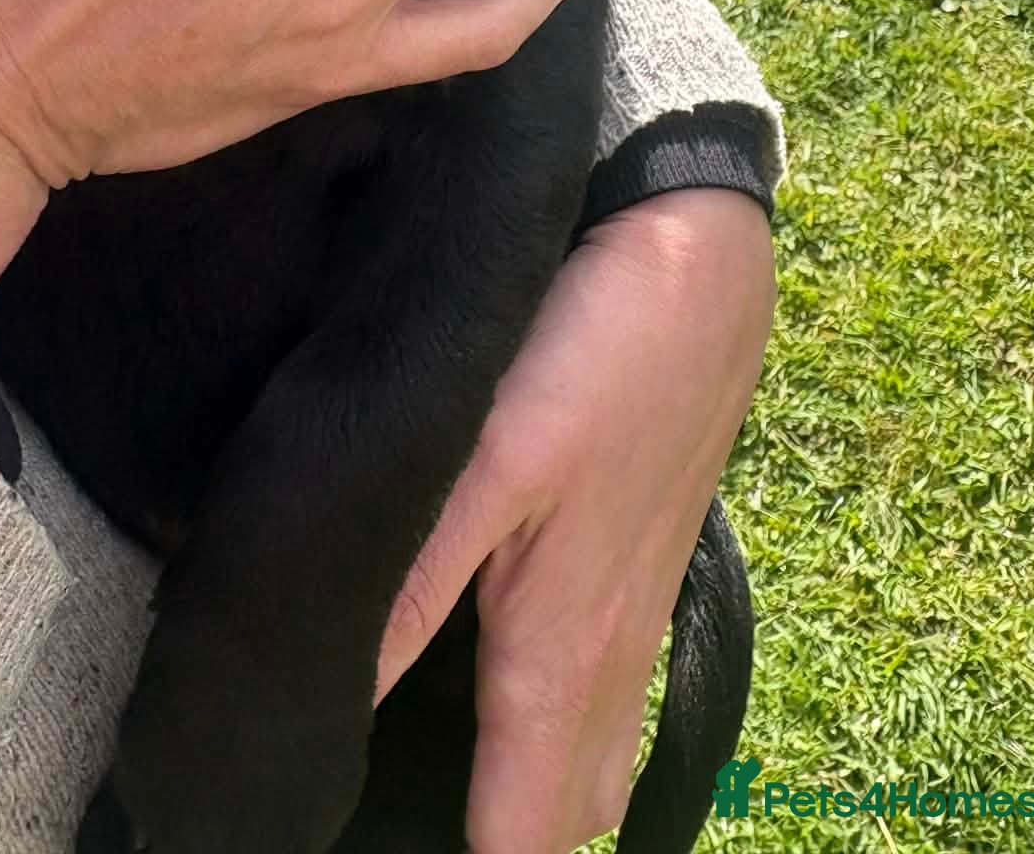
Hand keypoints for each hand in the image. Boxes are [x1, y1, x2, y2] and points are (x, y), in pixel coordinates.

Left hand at [376, 187, 774, 853]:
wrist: (696, 239)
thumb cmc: (596, 345)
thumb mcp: (489, 456)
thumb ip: (412, 583)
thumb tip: (337, 703)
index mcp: (565, 650)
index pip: (525, 837)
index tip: (365, 841)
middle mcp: (614, 648)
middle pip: (566, 812)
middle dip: (502, 839)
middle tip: (398, 813)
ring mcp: (640, 597)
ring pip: (592, 744)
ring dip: (539, 784)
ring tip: (444, 776)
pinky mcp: (645, 544)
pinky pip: (611, 678)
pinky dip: (564, 714)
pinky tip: (507, 666)